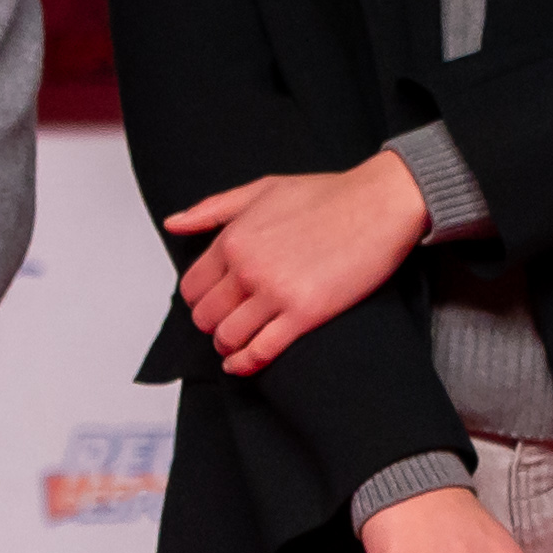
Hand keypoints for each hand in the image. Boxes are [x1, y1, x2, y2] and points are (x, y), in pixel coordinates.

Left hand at [164, 151, 430, 375]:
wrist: (379, 204)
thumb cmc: (328, 195)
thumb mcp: (262, 189)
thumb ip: (213, 209)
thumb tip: (173, 224)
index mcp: (234, 238)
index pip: (192, 286)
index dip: (198, 300)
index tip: (212, 303)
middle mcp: (248, 267)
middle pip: (205, 317)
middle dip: (212, 324)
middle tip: (226, 324)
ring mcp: (275, 293)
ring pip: (228, 337)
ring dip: (228, 346)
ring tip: (237, 344)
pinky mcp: (304, 314)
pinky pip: (261, 351)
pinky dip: (246, 363)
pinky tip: (243, 364)